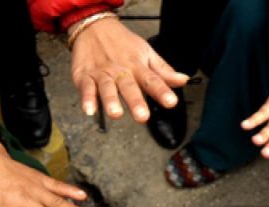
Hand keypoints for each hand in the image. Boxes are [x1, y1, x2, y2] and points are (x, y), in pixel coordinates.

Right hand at [71, 17, 188, 121]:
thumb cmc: (123, 44)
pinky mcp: (85, 76)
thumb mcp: (146, 53)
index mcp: (137, 67)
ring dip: (111, 101)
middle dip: (135, 101)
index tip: (171, 102)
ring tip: (116, 114)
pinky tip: (89, 110)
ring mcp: (102, 74)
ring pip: (107, 88)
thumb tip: (183, 80)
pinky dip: (87, 99)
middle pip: (129, 87)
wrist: (95, 27)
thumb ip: (163, 71)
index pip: (152, 80)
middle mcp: (120, 71)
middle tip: (142, 116)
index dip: (162, 91)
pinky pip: (86, 88)